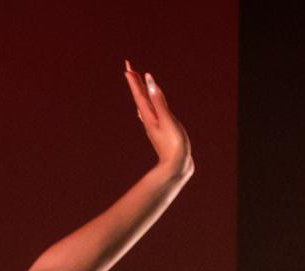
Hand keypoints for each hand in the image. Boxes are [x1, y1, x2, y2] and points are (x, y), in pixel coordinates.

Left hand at [124, 60, 191, 179]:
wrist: (176, 169)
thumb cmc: (174, 145)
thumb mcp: (167, 120)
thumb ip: (158, 100)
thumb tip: (149, 80)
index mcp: (150, 115)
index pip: (139, 94)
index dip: (134, 80)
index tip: (127, 67)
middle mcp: (149, 120)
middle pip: (140, 97)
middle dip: (135, 83)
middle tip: (130, 69)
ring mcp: (154, 126)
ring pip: (145, 105)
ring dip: (141, 93)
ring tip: (138, 84)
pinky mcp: (161, 132)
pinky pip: (151, 114)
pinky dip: (148, 106)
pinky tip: (146, 109)